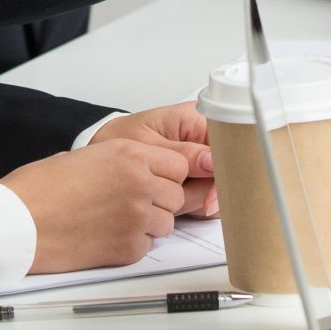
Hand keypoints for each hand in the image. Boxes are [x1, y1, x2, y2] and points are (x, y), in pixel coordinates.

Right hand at [2, 136, 194, 272]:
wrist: (19, 222)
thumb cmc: (41, 188)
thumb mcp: (90, 156)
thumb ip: (124, 161)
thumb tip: (143, 171)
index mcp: (131, 155)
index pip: (179, 165)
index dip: (166, 175)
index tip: (155, 181)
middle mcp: (140, 184)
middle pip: (176, 195)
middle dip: (159, 200)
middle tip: (132, 203)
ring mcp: (137, 217)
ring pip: (166, 223)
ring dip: (148, 223)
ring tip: (115, 220)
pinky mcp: (128, 248)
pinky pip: (147, 246)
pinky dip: (132, 244)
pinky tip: (106, 236)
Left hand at [88, 102, 218, 217]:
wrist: (101, 157)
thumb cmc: (119, 139)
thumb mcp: (145, 143)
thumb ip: (181, 153)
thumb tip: (213, 161)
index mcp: (197, 120)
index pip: (229, 144)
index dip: (225, 170)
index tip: (210, 194)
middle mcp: (205, 142)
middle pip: (226, 173)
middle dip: (201, 191)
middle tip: (175, 196)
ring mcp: (203, 165)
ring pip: (217, 191)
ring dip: (191, 201)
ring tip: (160, 192)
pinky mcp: (197, 183)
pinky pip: (206, 202)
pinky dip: (189, 209)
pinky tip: (167, 202)